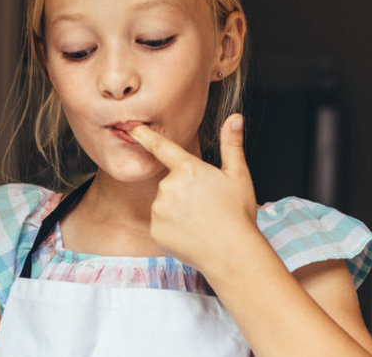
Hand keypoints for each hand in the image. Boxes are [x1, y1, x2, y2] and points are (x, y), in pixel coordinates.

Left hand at [129, 113, 257, 270]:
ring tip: (201, 223)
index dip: (145, 136)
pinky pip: (161, 225)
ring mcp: (159, 209)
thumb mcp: (238, 175)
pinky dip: (173, 229)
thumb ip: (232, 144)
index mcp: (188, 169)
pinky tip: (191, 235)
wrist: (232, 254)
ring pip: (164, 205)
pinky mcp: (155, 230)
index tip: (132, 128)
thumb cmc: (238, 214)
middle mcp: (168, 186)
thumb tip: (235, 117)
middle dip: (184, 192)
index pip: (161, 148)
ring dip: (178, 211)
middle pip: (171, 183)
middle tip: (207, 207)